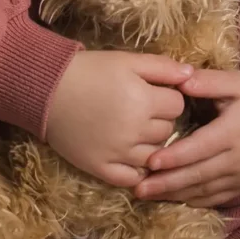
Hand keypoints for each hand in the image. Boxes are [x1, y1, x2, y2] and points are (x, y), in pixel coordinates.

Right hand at [45, 50, 193, 188]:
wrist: (47, 90)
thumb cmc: (89, 70)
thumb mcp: (126, 60)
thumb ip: (161, 67)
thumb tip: (191, 74)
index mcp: (143, 101)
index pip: (177, 105)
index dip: (168, 96)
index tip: (155, 91)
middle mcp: (135, 131)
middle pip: (168, 130)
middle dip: (161, 118)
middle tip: (143, 108)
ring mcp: (119, 154)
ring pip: (156, 155)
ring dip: (151, 142)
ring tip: (135, 128)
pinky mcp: (103, 170)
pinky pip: (134, 178)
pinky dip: (137, 169)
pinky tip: (130, 154)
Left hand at [133, 69, 239, 206]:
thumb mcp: (235, 81)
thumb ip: (208, 81)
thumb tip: (181, 80)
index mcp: (233, 132)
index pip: (199, 149)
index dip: (174, 157)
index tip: (150, 161)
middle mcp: (238, 159)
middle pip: (198, 175)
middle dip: (167, 183)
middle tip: (138, 187)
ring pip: (204, 190)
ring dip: (175, 194)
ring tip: (147, 195)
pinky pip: (216, 198)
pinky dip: (194, 200)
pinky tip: (174, 198)